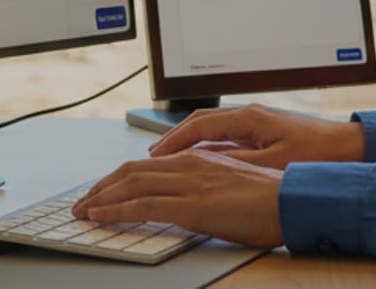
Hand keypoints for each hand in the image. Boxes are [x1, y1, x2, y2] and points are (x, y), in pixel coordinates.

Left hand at [71, 150, 284, 247]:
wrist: (293, 202)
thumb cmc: (270, 200)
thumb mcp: (232, 187)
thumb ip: (206, 187)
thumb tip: (187, 200)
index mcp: (199, 159)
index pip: (146, 165)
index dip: (118, 178)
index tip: (101, 192)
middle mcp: (189, 164)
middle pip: (131, 171)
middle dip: (101, 187)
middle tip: (82, 202)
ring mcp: (189, 183)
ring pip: (130, 184)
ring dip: (100, 198)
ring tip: (81, 211)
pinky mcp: (191, 204)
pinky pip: (143, 205)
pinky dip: (115, 210)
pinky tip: (100, 216)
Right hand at [148, 103, 364, 169]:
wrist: (351, 148)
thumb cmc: (319, 154)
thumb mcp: (273, 163)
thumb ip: (237, 162)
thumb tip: (206, 163)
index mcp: (249, 117)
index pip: (199, 125)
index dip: (174, 139)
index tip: (156, 153)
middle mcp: (251, 114)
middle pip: (202, 120)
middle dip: (176, 136)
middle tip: (156, 153)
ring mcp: (259, 120)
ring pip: (214, 126)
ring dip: (192, 139)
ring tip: (173, 155)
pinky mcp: (267, 129)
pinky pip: (228, 133)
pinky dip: (210, 144)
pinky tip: (205, 158)